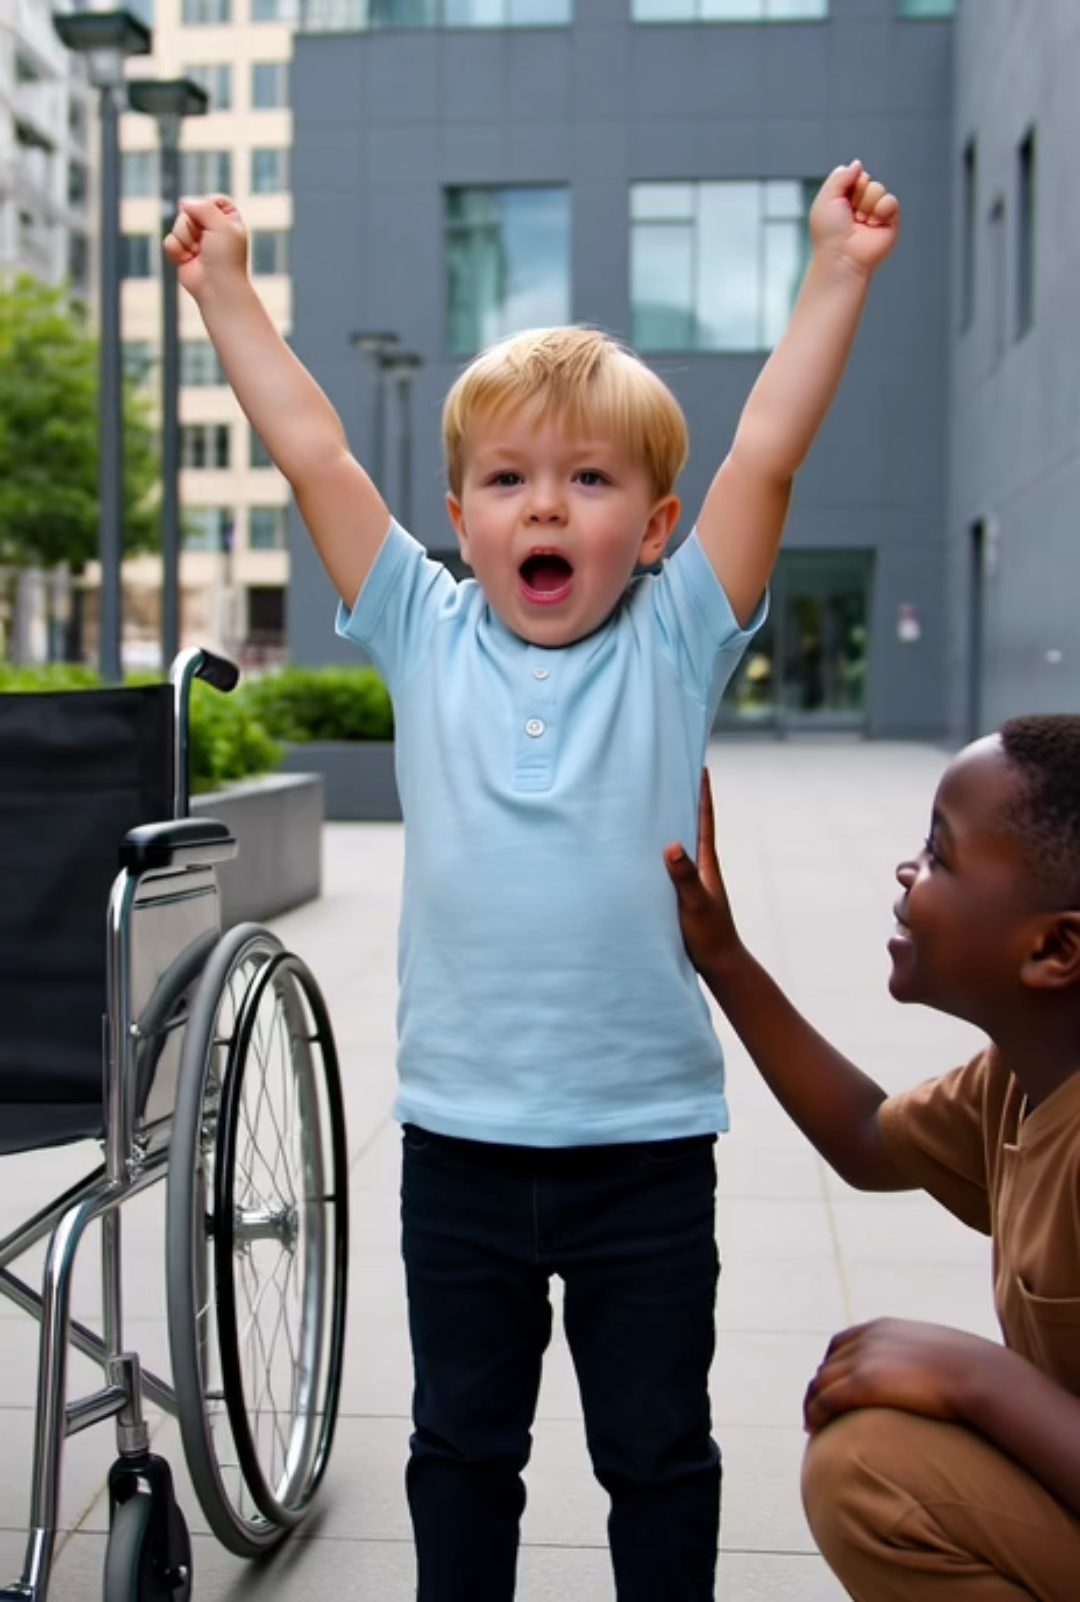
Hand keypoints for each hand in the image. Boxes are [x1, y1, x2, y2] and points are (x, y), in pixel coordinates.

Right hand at [164, 194, 248, 300]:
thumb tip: (183, 202)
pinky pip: (169, 240)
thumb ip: (203, 206)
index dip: (209, 207)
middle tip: (206, 242)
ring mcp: (195, 239)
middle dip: (194, 226)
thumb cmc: (225, 259)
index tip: (216, 223)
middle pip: (191, 209)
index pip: (213, 199)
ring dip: (186, 239)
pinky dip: (177, 250)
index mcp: (228, 220)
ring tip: (198, 253)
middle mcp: (212, 228)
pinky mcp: (182, 251)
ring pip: (178, 224)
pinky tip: (188, 260)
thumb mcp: (221, 225)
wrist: (217, 288)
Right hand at [664, 769, 741, 975]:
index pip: (705, 821)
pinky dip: (659, 852)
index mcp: (707, 864)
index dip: (703, 794)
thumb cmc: (710, 936)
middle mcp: (700, 867)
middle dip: (683, 801)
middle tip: (670, 776)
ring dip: (669, 825)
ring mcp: (691, 881)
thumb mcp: (696, 905)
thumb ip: (685, 878)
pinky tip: (644, 852)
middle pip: (691, 826)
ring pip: (680, 845)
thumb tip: (673, 845)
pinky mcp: (681, 895)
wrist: (719, 964)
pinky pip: (669, 865)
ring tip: (651, 805)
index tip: (701, 767)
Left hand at [803, 1318, 1009, 1434]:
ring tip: (811, 1424)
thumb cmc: (974, 1374)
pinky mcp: (864, 1383)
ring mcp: (865, 1359)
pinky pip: (826, 1400)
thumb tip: (939, 1381)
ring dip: (811, 1403)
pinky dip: (815, 1413)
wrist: (984, 1375)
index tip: (831, 1386)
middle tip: (816, 1411)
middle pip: (827, 1364)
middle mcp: (868, 1339)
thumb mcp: (944, 1359)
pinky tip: (814, 1428)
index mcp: (885, 1329)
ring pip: (821, 1382)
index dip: (831, 1366)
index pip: (841, 1343)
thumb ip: (929, 1364)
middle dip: (818, 1387)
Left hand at [809, 160, 899, 276]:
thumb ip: (840, 176)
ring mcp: (875, 213)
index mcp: (843, 200)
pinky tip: (873, 224)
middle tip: (850, 215)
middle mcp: (859, 206)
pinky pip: (891, 201)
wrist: (842, 257)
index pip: (853, 176)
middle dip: (857, 195)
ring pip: (878, 188)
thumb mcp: (826, 198)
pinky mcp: (889, 221)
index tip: (841, 201)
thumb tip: (858, 164)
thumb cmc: (829, 233)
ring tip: (860, 223)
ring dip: (866, 205)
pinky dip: (881, 210)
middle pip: (866, 180)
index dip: (848, 184)